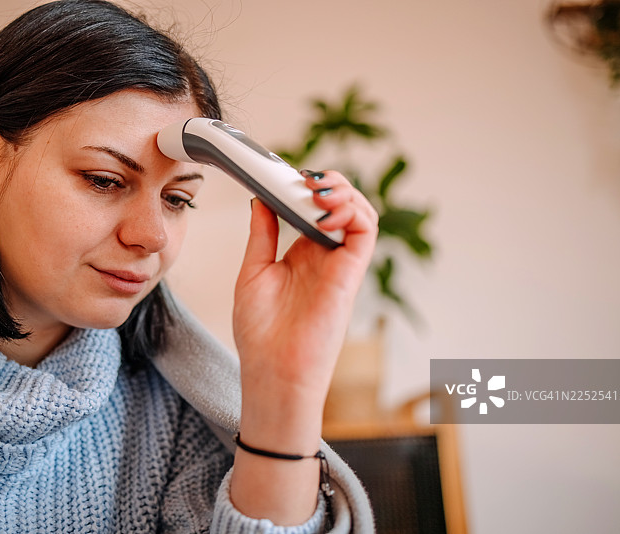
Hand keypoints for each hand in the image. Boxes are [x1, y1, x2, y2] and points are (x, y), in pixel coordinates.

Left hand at [233, 170, 377, 407]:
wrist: (272, 371)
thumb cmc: (260, 333)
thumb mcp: (253, 271)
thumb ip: (262, 234)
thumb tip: (260, 198)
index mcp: (302, 254)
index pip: (315, 208)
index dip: (306, 187)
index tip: (286, 174)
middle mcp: (325, 256)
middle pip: (342, 205)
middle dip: (328, 182)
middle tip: (304, 180)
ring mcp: (340, 264)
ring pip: (361, 213)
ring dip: (343, 192)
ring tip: (317, 192)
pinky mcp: (351, 274)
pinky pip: (366, 232)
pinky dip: (352, 212)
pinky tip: (324, 213)